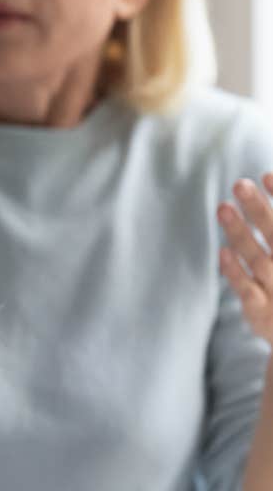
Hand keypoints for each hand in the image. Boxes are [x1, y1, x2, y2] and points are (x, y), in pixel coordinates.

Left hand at [218, 175, 272, 342]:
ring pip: (260, 260)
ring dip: (241, 233)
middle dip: (261, 211)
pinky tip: (222, 251)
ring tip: (222, 207)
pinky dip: (235, 272)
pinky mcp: (262, 316)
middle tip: (239, 184)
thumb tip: (265, 182)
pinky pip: (247, 291)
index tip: (267, 174)